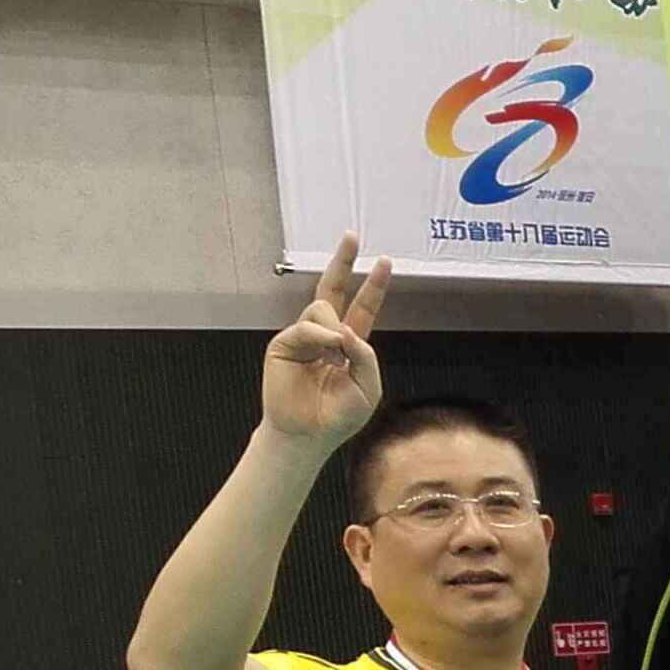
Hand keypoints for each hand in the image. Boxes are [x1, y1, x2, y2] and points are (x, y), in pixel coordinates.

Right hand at [265, 235, 389, 453]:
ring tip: (334, 359)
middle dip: (343, 261)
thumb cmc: (338, 416)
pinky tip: (326, 353)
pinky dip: (322, 338)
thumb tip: (345, 329)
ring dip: (336, 330)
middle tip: (353, 235)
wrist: (307, 434)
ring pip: (324, 308)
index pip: (363, 307)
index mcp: (349, 343)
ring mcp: (305, 336)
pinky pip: (308, 326)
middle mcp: (326, 335)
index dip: (373, 285)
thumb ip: (366, 354)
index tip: (384, 262)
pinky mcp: (285, 342)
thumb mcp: (368, 387)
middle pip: (334, 288)